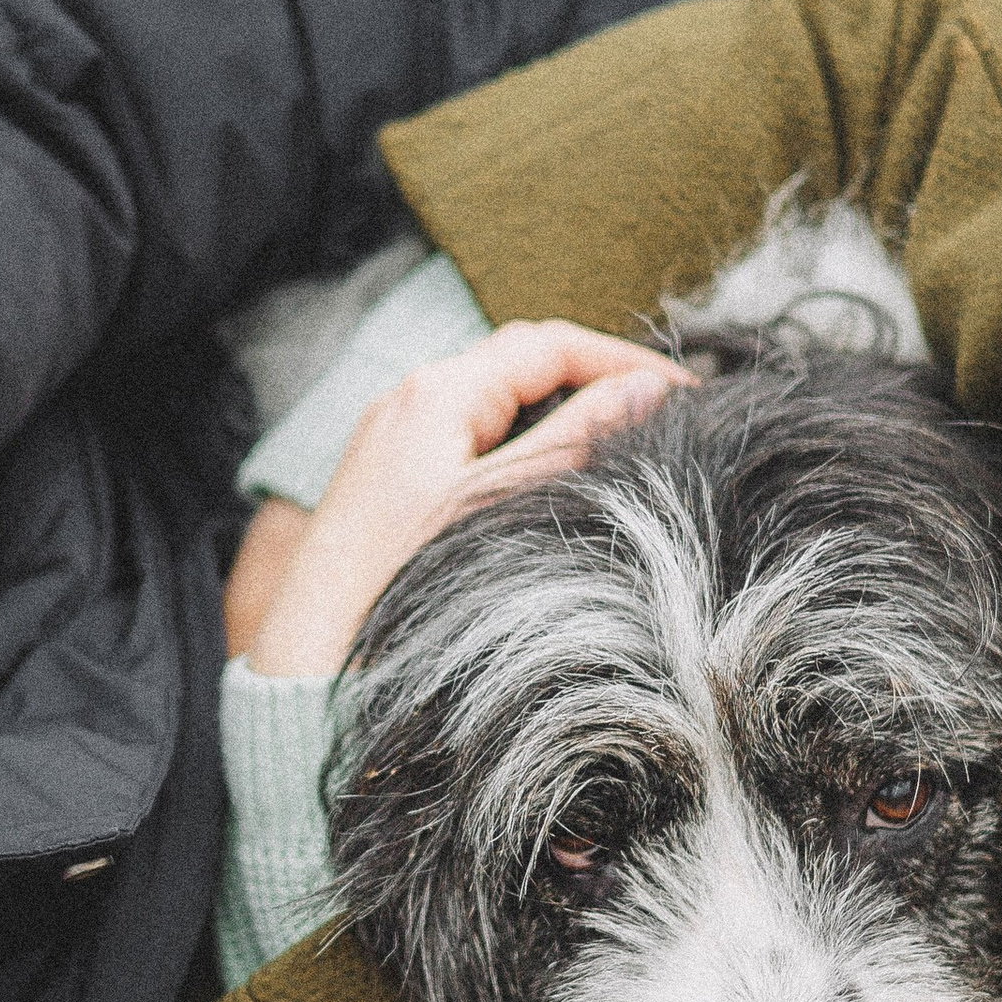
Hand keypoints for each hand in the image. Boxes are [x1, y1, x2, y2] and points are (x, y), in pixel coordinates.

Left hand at [238, 320, 686, 680]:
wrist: (314, 657)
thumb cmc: (404, 580)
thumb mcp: (503, 502)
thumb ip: (576, 439)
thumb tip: (647, 388)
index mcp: (435, 391)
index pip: (549, 344)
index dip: (624, 360)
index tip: (687, 392)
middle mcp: (408, 399)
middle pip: (522, 364)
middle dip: (595, 379)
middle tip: (662, 414)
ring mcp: (393, 437)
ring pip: (497, 401)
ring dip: (559, 413)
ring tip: (620, 447)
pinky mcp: (388, 478)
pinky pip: (469, 437)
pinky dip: (521, 444)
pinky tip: (552, 483)